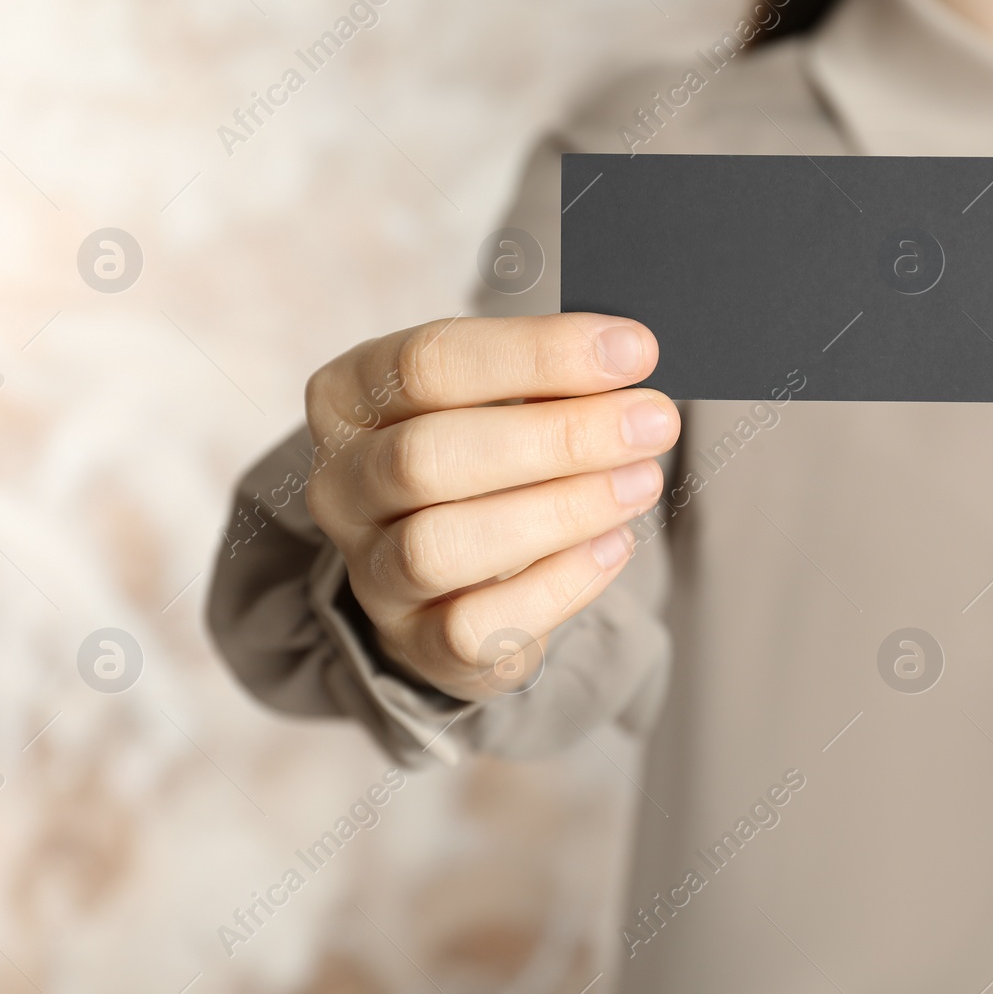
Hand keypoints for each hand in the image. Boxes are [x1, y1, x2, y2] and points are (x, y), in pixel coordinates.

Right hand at [303, 314, 678, 699]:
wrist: (457, 570)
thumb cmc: (487, 458)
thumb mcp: (500, 396)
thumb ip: (547, 378)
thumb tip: (627, 357)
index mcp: (350, 397)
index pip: (427, 362)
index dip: (537, 353)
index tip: (634, 350)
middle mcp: (341, 485)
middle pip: (427, 457)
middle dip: (557, 437)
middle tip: (651, 422)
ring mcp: (369, 572)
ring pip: (440, 547)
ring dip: (560, 511)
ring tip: (640, 483)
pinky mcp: (415, 643)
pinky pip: (473, 629)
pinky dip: (558, 586)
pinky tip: (613, 545)